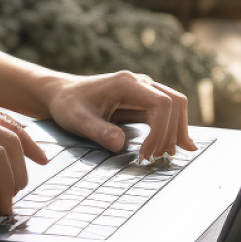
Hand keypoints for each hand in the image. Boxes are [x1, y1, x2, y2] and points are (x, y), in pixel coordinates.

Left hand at [43, 71, 195, 160]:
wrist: (62, 94)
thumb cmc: (68, 104)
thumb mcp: (77, 119)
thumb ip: (98, 131)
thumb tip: (120, 145)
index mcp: (126, 83)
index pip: (162, 104)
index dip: (159, 131)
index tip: (144, 154)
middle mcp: (140, 82)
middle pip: (175, 103)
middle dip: (172, 133)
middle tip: (157, 159)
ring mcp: (144, 90)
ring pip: (176, 106)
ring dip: (176, 131)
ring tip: (168, 155)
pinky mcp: (143, 101)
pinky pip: (168, 112)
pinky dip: (173, 128)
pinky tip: (178, 145)